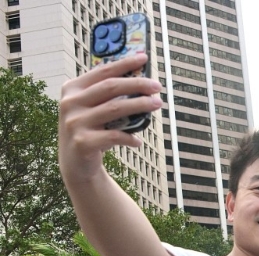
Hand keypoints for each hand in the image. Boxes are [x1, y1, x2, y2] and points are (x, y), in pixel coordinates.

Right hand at [58, 54, 161, 182]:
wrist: (75, 164)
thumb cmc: (91, 130)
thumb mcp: (92, 108)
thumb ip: (108, 95)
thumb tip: (141, 79)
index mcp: (72, 89)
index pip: (102, 71)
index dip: (124, 63)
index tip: (144, 58)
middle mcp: (70, 103)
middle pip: (111, 87)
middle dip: (138, 84)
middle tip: (157, 87)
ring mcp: (75, 122)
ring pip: (115, 109)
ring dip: (140, 105)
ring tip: (157, 104)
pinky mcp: (82, 142)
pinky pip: (114, 136)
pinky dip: (129, 138)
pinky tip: (137, 142)